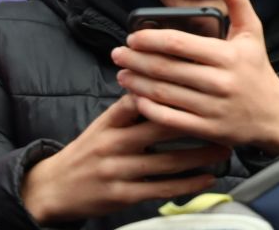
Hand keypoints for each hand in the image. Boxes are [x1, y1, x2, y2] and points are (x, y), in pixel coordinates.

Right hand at [20, 95, 226, 223]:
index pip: (143, 99)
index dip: (173, 91)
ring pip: (167, 161)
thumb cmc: (88, 151)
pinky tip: (207, 178)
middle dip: (197, 122)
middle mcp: (114, 143)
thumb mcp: (103, 124)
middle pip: (161, 128)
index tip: (203, 85)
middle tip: (224, 117)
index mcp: (110, 121)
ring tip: (224, 148)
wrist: (54, 188)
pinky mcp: (123, 195)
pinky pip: (161, 188)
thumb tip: (165, 83)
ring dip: (201, 156)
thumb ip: (130, 108)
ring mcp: (118, 170)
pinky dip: (188, 184)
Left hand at [112, 0, 278, 151]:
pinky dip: (148, 109)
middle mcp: (219, 82)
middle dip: (135, 60)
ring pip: (163, 94)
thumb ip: (237, 0)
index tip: (133, 37)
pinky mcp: (206, 129)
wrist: (273, 114)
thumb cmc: (257, 68)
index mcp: (227, 56)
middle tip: (117, 54)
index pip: (179, 44)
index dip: (150, 39)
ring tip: (122, 74)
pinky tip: (135, 99)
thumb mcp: (252, 32)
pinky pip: (169, 119)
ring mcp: (212, 108)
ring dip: (137, 83)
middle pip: (166, 69)